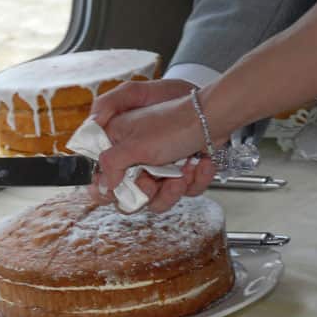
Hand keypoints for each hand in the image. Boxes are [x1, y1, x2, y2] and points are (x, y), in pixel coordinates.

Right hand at [91, 82, 222, 210]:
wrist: (214, 118)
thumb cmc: (175, 124)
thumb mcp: (134, 145)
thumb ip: (111, 165)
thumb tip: (102, 185)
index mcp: (120, 144)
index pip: (103, 175)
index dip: (109, 189)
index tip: (117, 194)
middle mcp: (138, 157)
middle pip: (133, 193)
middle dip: (148, 192)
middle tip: (153, 183)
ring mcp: (160, 165)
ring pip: (160, 197)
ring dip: (173, 189)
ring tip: (184, 172)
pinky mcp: (181, 171)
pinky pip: (183, 190)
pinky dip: (195, 179)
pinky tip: (200, 164)